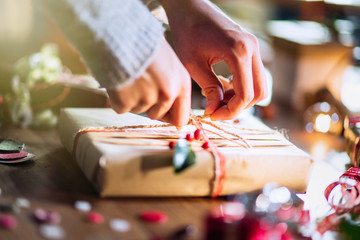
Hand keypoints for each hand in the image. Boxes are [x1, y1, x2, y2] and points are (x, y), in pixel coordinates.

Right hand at [107, 39, 190, 125]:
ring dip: (133, 99)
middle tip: (140, 87)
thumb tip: (169, 104)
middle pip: (158, 115)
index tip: (162, 113)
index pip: (181, 118)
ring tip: (129, 77)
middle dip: (149, 106)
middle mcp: (167, 94)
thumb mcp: (169, 62)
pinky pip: (121, 108)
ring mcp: (146, 99)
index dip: (170, 116)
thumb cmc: (145, 43)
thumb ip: (172, 84)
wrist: (121, 33)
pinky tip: (119, 80)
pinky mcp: (126, 102)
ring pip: (139, 110)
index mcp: (181, 84)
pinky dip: (118, 98)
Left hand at [160, 0, 266, 119]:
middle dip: (239, 106)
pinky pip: (253, 74)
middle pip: (259, 92)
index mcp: (239, 52)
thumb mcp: (193, 65)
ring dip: (240, 97)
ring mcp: (253, 46)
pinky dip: (241, 86)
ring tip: (216, 97)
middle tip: (216, 109)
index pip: (246, 94)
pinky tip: (221, 85)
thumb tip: (214, 111)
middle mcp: (252, 48)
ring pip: (259, 84)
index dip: (231, 111)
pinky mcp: (250, 47)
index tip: (213, 115)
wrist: (189, 7)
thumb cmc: (186, 32)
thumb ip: (209, 89)